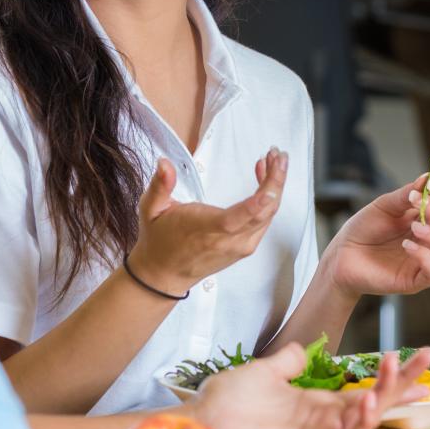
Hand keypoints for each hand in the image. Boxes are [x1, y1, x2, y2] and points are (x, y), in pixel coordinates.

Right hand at [127, 151, 286, 294]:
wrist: (165, 274)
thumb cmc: (160, 240)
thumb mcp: (151, 210)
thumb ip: (160, 186)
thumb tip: (164, 163)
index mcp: (206, 230)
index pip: (237, 219)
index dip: (258, 202)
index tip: (272, 183)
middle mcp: (229, 241)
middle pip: (263, 212)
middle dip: (276, 180)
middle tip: (277, 154)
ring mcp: (240, 246)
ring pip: (268, 215)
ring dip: (274, 186)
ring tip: (271, 161)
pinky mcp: (245, 246)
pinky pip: (263, 221)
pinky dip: (268, 199)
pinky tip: (263, 181)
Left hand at [190, 344, 429, 428]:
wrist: (204, 419)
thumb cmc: (227, 400)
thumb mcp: (263, 372)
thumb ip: (287, 362)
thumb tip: (301, 349)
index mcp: (316, 404)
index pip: (365, 390)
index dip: (391, 379)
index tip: (420, 363)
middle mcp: (325, 422)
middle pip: (375, 403)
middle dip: (403, 383)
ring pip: (367, 420)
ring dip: (385, 394)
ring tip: (395, 366)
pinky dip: (362, 423)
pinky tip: (368, 401)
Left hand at [322, 170, 429, 298]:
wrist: (341, 254)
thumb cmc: (364, 229)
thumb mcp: (385, 205)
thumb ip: (407, 193)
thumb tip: (429, 176)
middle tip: (419, 205)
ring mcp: (426, 262)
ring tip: (415, 228)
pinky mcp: (416, 281)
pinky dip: (426, 256)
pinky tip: (406, 246)